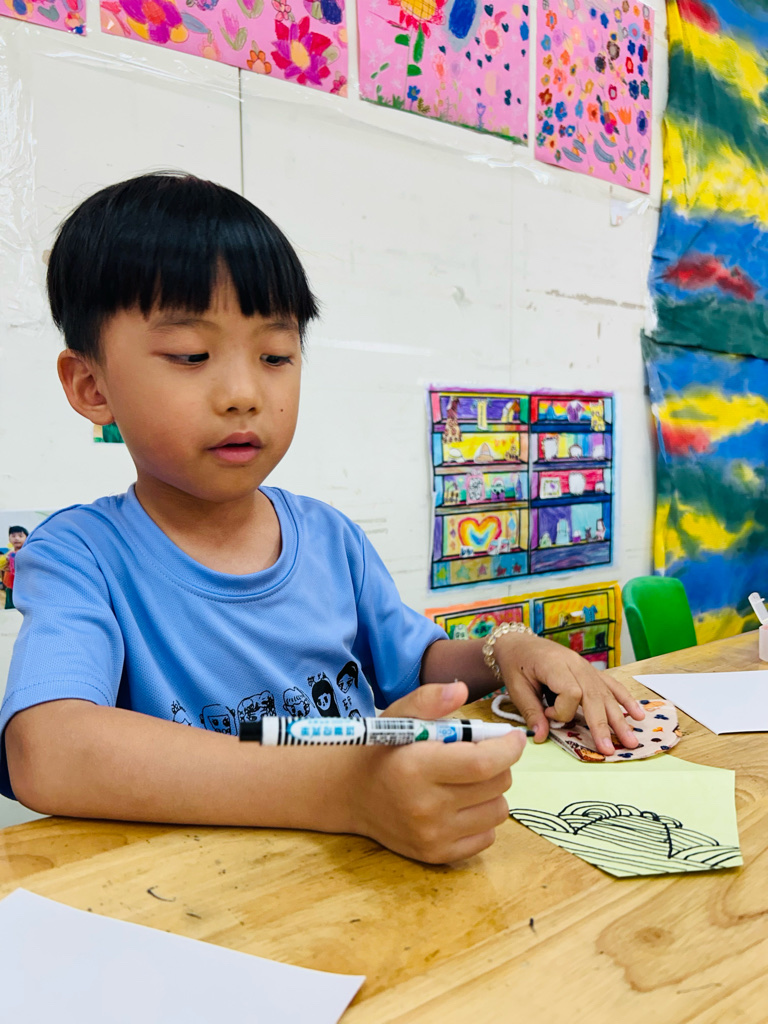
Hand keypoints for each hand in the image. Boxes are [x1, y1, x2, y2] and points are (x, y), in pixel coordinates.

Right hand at [347, 682, 525, 863]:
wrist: (348, 793)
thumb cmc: (380, 749)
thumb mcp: (398, 715)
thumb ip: (429, 699)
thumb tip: (461, 690)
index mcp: (417, 767)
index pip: (482, 762)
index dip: (508, 749)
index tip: (514, 738)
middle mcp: (426, 807)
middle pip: (496, 785)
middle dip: (498, 764)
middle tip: (480, 754)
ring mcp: (432, 836)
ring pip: (498, 811)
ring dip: (492, 791)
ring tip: (467, 780)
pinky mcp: (436, 855)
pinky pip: (487, 836)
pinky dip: (482, 817)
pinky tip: (460, 803)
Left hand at [494, 633, 644, 755]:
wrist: (520, 643)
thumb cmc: (516, 664)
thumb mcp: (517, 688)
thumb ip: (531, 711)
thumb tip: (542, 736)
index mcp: (555, 665)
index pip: (571, 692)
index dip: (561, 711)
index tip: (547, 715)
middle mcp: (575, 664)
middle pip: (594, 695)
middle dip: (603, 724)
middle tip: (610, 749)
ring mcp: (586, 667)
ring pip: (606, 693)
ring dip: (619, 718)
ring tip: (630, 740)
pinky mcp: (590, 671)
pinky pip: (611, 685)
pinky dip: (625, 699)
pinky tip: (638, 714)